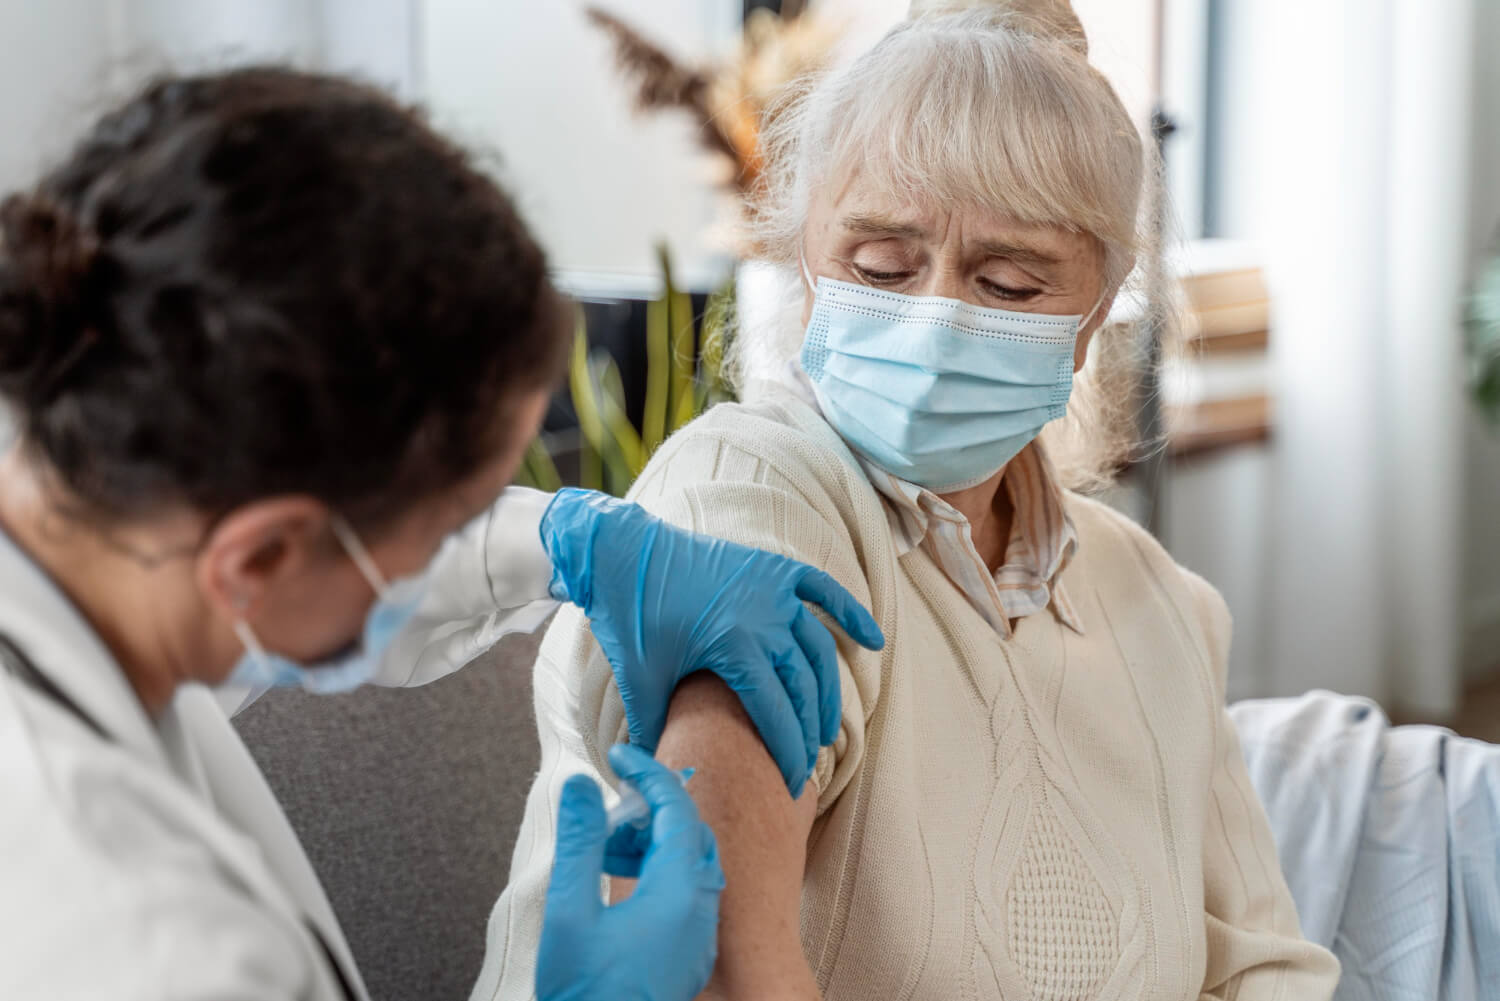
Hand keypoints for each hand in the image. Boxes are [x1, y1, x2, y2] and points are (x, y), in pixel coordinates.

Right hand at [537, 745, 724, 1000]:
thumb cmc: (589, 993)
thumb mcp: (571, 911)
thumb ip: (579, 842)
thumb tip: (581, 787)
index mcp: (681, 890)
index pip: (676, 807)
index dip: (647, 771)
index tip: (620, 754)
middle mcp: (701, 909)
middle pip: (690, 832)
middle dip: (650, 808)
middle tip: (611, 803)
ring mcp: (699, 934)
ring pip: (690, 864)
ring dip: (652, 842)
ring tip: (606, 848)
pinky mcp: (690, 954)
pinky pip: (687, 894)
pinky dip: (658, 873)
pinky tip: (618, 885)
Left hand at [540, 488, 884, 796]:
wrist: (622, 553)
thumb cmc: (630, 621)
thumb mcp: (640, 684)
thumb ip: (656, 734)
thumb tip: (659, 783)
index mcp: (734, 647)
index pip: (777, 713)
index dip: (788, 753)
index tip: (790, 784)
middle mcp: (764, 616)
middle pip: (804, 686)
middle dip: (809, 731)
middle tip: (805, 763)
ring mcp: (773, 588)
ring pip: (819, 648)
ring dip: (828, 690)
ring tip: (826, 727)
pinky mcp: (774, 567)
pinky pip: (824, 590)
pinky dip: (851, 614)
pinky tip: (874, 641)